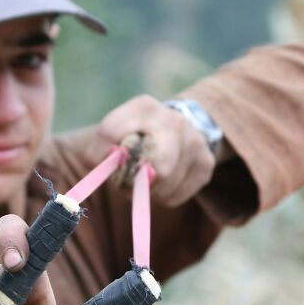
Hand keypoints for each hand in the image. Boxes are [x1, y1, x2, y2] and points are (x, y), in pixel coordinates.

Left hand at [95, 94, 216, 205]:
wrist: (178, 127)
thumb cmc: (135, 135)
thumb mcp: (113, 131)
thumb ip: (98, 148)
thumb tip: (102, 168)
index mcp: (144, 107)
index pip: (110, 132)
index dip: (98, 154)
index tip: (98, 162)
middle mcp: (174, 121)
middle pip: (152, 165)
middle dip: (133, 180)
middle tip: (125, 181)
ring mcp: (194, 142)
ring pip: (162, 186)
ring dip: (145, 192)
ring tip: (142, 180)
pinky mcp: (205, 165)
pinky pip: (174, 197)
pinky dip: (160, 197)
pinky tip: (161, 184)